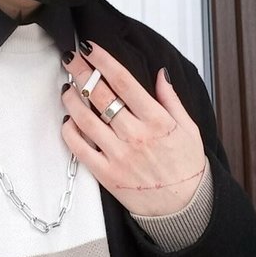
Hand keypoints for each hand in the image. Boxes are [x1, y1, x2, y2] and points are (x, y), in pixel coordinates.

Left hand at [61, 41, 205, 216]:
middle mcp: (135, 134)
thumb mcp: (189, 128)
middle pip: (100, 94)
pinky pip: (80, 148)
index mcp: (156, 120)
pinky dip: (70, 131)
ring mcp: (118, 155)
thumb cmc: (187, 167)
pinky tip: (68, 119)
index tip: (90, 48)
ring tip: (67, 88)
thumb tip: (160, 73)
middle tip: (69, 58)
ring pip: (85, 119)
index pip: (123, 81)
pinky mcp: (106, 174)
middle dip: (81, 72)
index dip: (103, 60)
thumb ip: (171, 99)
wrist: (184, 208)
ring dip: (72, 99)